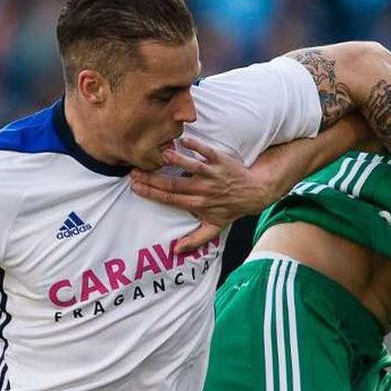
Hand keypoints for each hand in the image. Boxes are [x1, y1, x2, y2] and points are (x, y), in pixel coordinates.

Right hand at [129, 137, 277, 252]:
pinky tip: (184, 140)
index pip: (171, 199)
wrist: (255, 193)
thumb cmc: (231, 208)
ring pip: (192, 167)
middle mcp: (204, 189)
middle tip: (134, 171)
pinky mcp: (221, 160)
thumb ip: (196, 239)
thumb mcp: (215, 226)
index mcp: (199, 204)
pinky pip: (208, 152)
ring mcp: (213, 174)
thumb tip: (177, 250)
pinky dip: (197, 147)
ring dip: (176, 160)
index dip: (152, 194)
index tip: (135, 187)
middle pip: (175, 184)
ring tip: (158, 155)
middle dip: (153, 178)